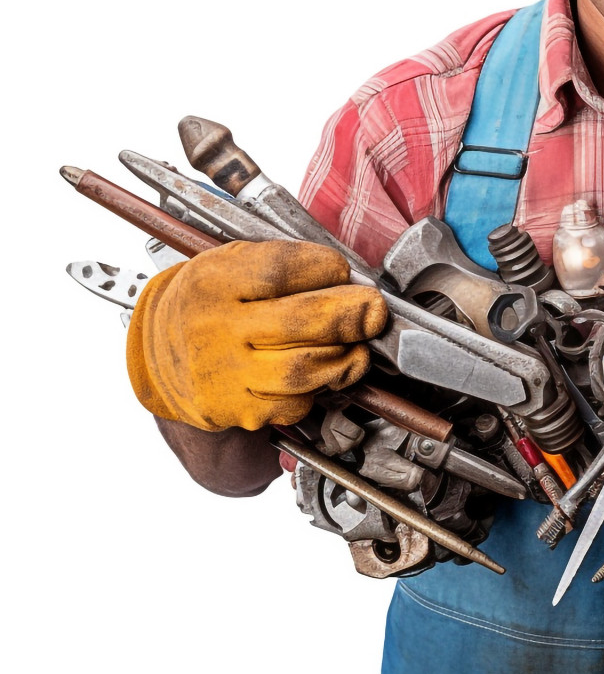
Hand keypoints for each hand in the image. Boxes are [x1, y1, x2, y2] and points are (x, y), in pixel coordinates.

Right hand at [126, 239, 387, 430]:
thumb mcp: (232, 262)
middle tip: (373, 310)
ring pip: (303, 370)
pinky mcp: (237, 410)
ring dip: (344, 357)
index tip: (343, 270)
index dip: (325, 268)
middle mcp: (215, 328)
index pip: (279, 270)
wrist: (160, 353)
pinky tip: (322, 373)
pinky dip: (319, 389)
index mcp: (215, 281)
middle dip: (352, 314)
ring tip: (356, 345)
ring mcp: (225, 375)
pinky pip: (294, 404)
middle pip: (300, 321)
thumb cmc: (211, 301)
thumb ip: (287, 264)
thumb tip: (349, 277)